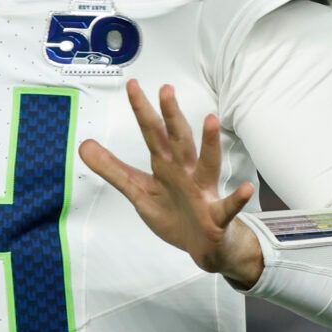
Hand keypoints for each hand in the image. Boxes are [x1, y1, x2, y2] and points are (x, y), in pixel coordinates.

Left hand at [80, 80, 261, 285]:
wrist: (202, 246)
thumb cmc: (174, 214)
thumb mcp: (138, 191)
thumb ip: (113, 169)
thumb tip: (84, 146)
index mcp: (165, 165)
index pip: (152, 133)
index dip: (142, 110)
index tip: (132, 84)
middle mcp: (185, 172)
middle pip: (178, 140)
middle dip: (172, 116)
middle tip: (166, 90)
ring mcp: (203, 192)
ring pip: (206, 163)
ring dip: (209, 143)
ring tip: (210, 120)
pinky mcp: (216, 215)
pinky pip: (228, 206)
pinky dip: (238, 198)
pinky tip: (247, 189)